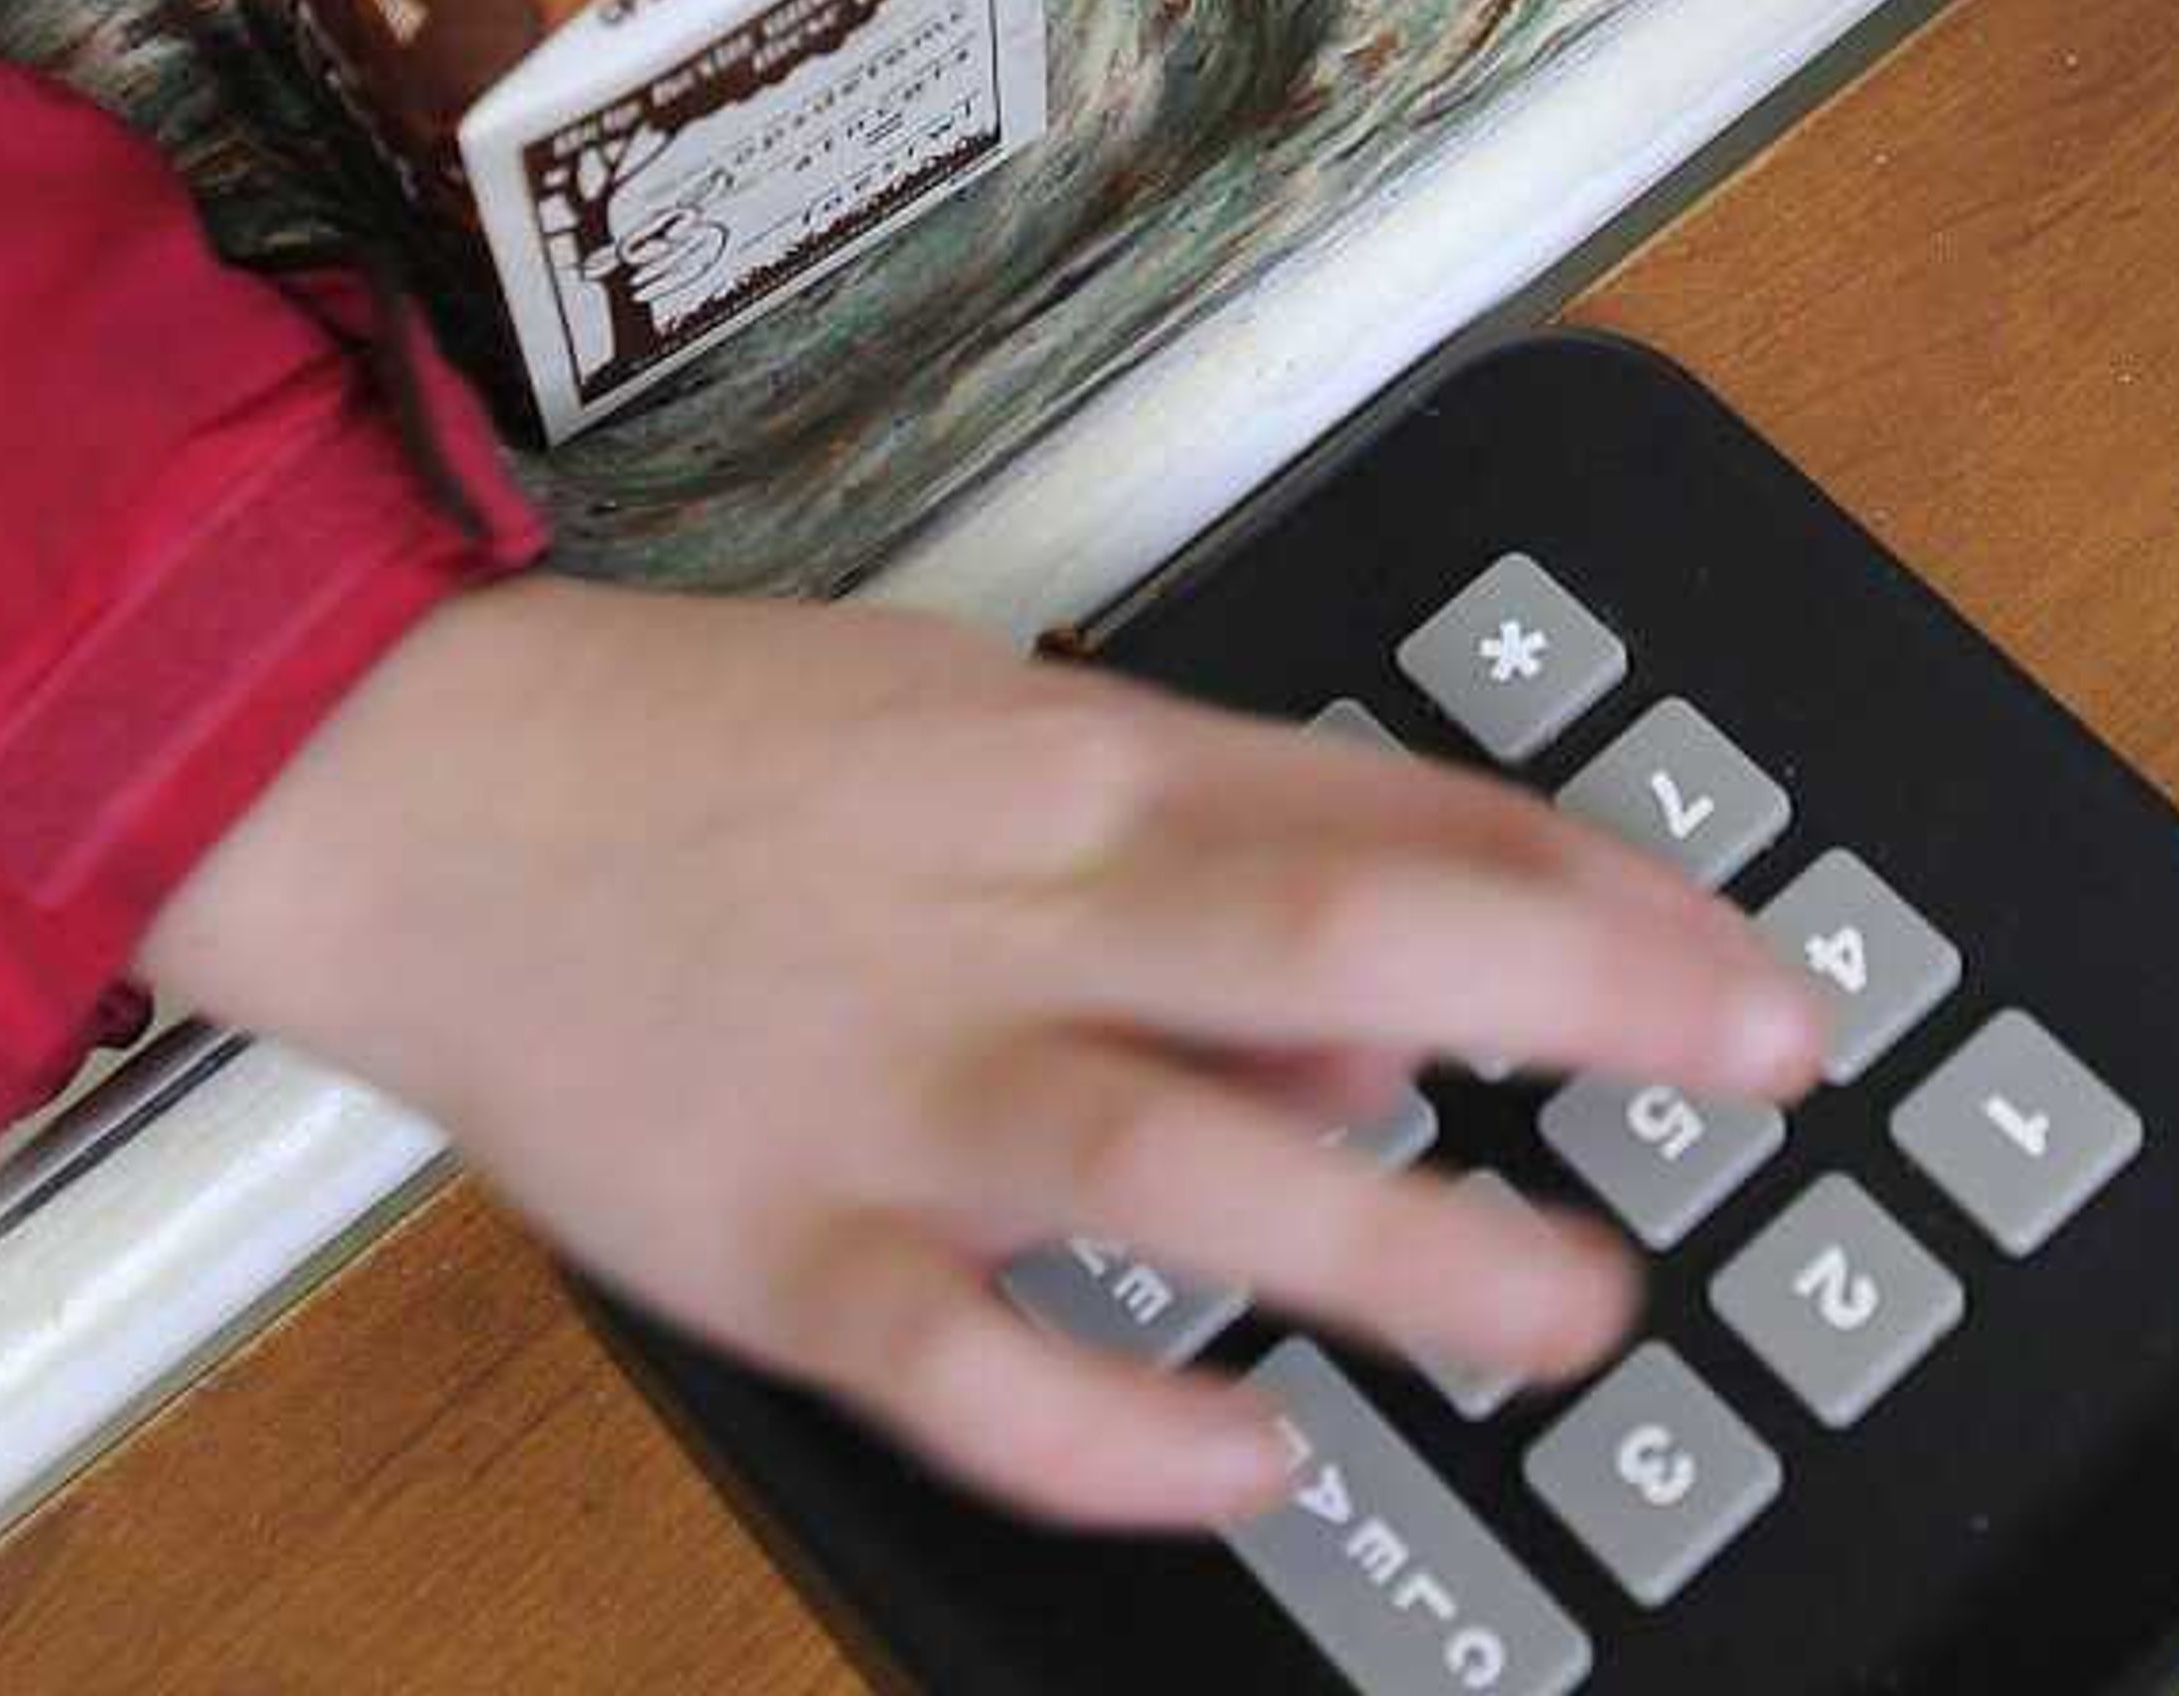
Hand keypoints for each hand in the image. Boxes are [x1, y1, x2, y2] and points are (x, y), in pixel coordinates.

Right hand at [143, 575, 1823, 1529]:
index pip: (1384, 809)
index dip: (1595, 890)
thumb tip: (1405, 1012)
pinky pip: (969, 1355)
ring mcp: (891, 1080)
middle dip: (1579, 993)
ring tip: (1569, 1307)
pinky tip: (1250, 1452)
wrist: (416, 790)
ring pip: (1177, 1149)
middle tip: (1761, 1060)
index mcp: (1072, 757)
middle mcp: (1007, 901)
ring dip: (1395, 1236)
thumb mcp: (991, 725)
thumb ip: (1209, 855)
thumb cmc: (723, 753)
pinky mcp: (778, 1239)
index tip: (1750, 968)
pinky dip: (1118, 1418)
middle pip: (1328, 924)